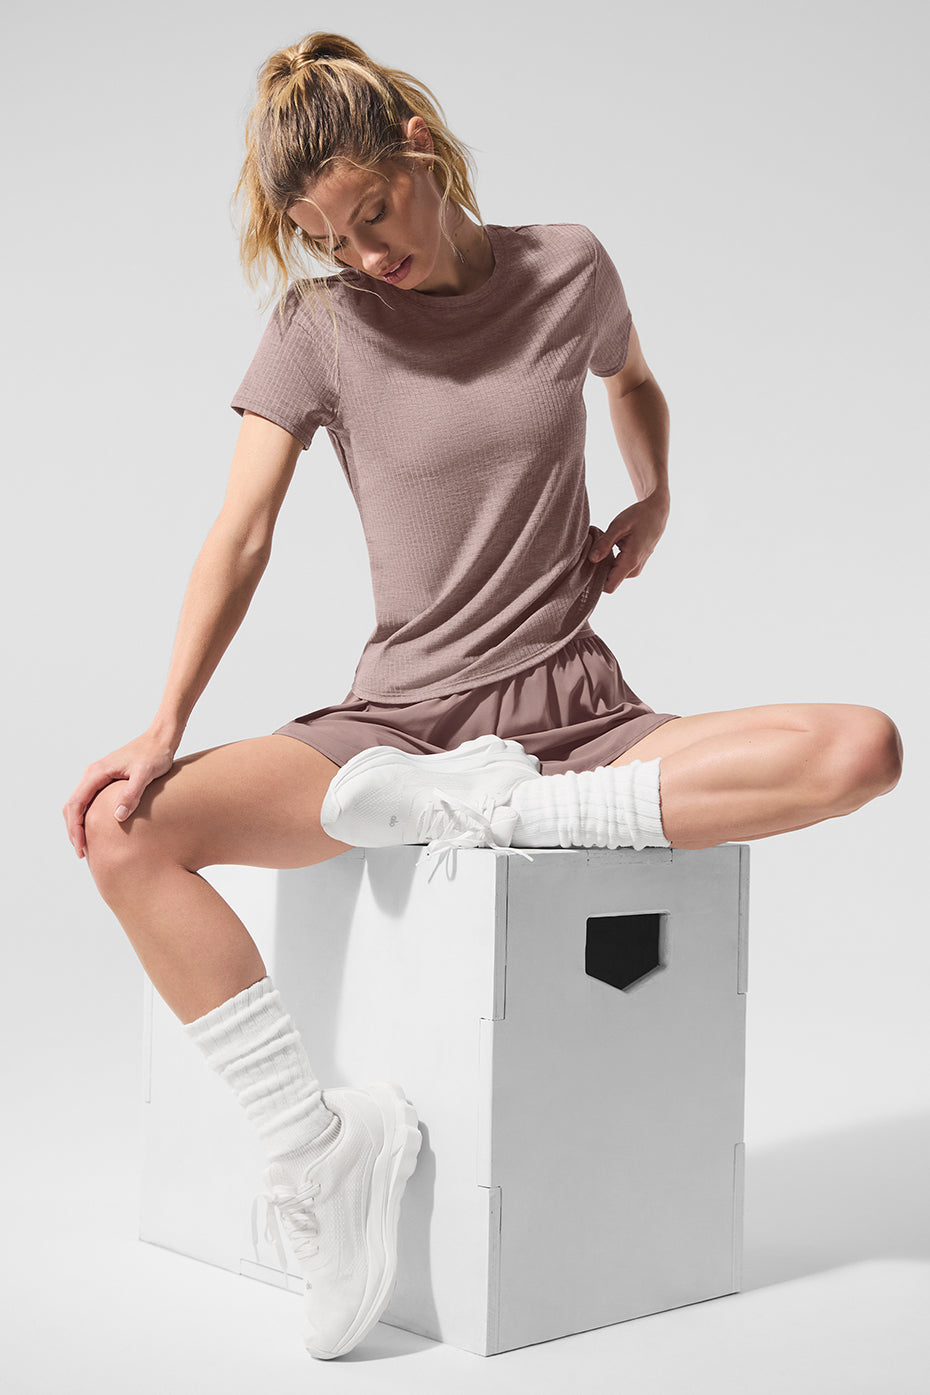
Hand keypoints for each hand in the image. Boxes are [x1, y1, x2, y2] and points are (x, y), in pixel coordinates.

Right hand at [62, 730, 177, 859]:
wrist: (160, 739)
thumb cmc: (154, 754)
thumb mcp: (145, 774)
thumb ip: (132, 793)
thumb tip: (117, 816)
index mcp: (96, 773)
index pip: (76, 804)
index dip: (75, 828)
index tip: (81, 847)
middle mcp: (93, 774)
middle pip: (72, 806)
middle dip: (73, 830)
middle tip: (82, 853)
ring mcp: (98, 777)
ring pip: (79, 804)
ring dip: (78, 824)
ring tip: (86, 845)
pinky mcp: (106, 780)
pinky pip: (89, 801)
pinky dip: (87, 817)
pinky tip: (97, 829)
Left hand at [587, 494, 669, 594]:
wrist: (657, 513)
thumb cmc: (639, 516)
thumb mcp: (618, 526)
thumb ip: (604, 543)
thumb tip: (592, 559)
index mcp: (630, 562)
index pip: (608, 587)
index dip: (595, 580)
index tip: (586, 565)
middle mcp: (634, 570)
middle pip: (608, 581)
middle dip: (597, 569)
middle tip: (591, 551)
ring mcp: (635, 569)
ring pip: (611, 575)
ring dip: (603, 564)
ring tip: (601, 546)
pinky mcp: (634, 566)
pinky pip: (617, 570)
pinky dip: (609, 561)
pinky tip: (607, 548)